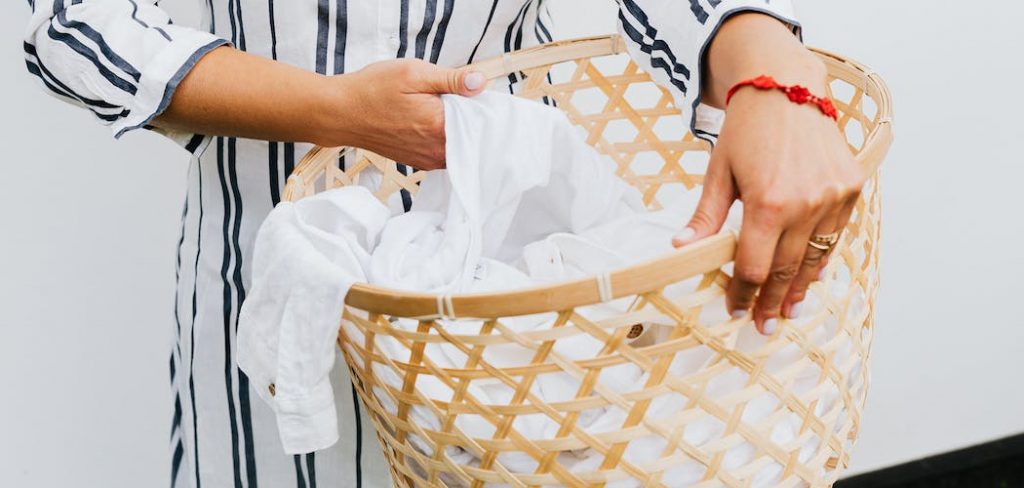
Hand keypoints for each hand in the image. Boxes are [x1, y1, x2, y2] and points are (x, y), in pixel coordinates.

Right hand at [324, 59, 486, 169]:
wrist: (341, 113)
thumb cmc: (373, 90)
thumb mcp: (413, 73)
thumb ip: (451, 80)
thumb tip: (481, 83)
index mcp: (440, 125)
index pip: (480, 118)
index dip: (478, 102)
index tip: (468, 91)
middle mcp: (437, 150)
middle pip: (472, 134)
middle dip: (469, 116)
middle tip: (451, 97)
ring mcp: (429, 160)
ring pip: (460, 144)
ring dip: (457, 128)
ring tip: (437, 109)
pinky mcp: (420, 163)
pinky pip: (445, 152)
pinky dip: (445, 138)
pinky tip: (429, 122)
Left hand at [671, 13, 864, 334]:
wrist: (787, 88)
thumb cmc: (747, 130)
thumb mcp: (719, 172)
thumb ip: (706, 216)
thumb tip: (682, 250)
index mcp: (767, 203)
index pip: (754, 266)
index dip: (743, 293)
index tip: (736, 310)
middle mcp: (805, 204)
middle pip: (785, 270)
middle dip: (772, 301)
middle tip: (765, 326)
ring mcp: (832, 197)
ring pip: (815, 258)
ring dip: (800, 288)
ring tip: (789, 311)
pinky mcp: (850, 188)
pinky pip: (835, 235)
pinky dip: (823, 258)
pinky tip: (812, 276)